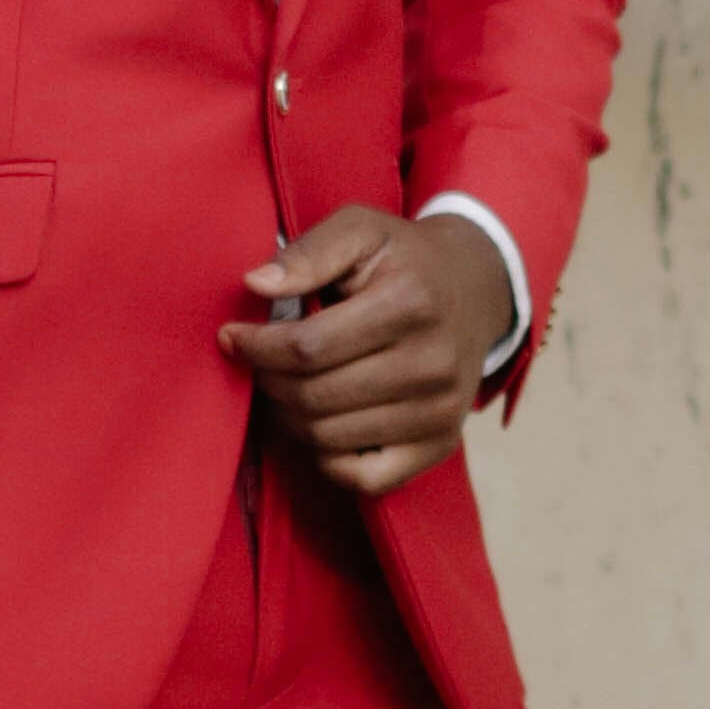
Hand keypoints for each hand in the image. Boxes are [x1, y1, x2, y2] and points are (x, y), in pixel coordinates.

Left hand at [217, 200, 510, 501]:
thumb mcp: (361, 229)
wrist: (476, 289)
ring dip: (290, 416)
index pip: (308, 347)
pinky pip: (363, 479)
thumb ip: (308, 251)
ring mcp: (440, 412)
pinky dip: (327, 458)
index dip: (257, 347)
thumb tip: (255, 284)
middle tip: (258, 362)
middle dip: (268, 381)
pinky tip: (319, 422)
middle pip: (313, 398)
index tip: (233, 337)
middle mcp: (433, 364)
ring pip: (328, 439)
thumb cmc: (403, 259)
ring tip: (286, 385)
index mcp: (410, 304)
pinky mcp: (440, 445)